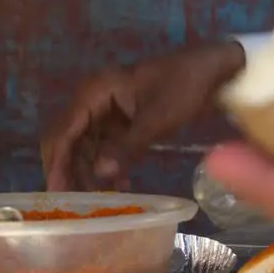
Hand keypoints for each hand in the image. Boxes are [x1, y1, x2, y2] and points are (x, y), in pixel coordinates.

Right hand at [42, 42, 245, 190]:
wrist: (217, 69)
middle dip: (71, 171)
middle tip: (74, 204)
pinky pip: (109, 145)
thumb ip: (128, 146)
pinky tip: (121, 185)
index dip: (57, 163)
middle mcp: (96, 99)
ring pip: (88, 145)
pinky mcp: (126, 119)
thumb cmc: (186, 85)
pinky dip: (111, 164)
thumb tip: (99, 174)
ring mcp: (110, 110)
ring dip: (91, 171)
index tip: (56, 193)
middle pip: (71, 139)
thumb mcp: (158, 117)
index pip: (64, 130)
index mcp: (96, 91)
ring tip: (97, 200)